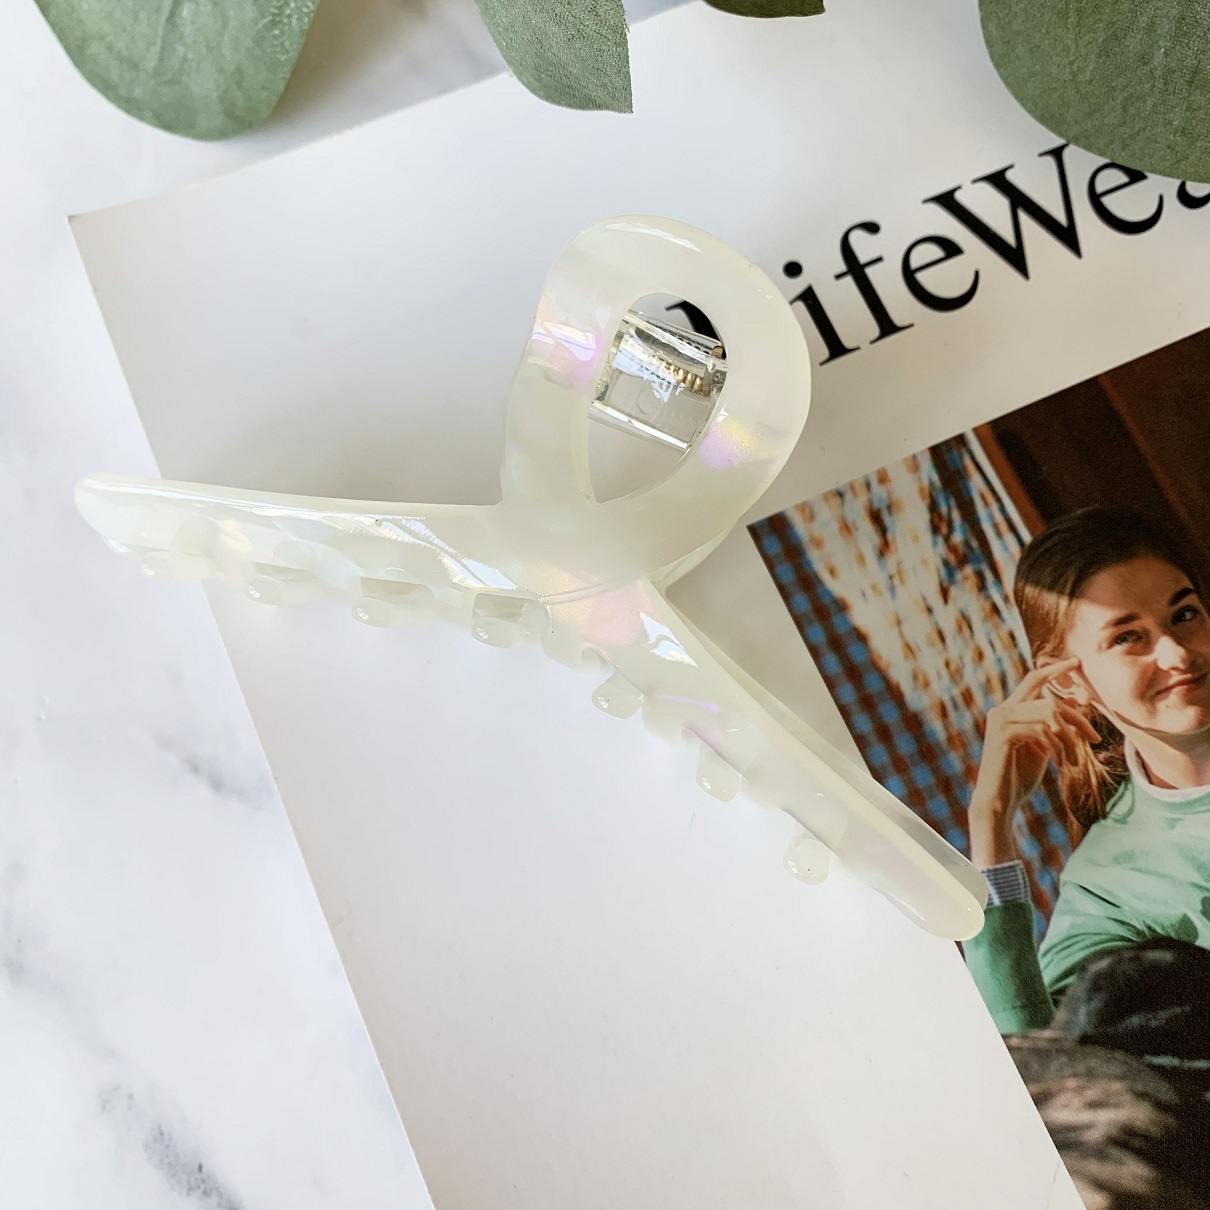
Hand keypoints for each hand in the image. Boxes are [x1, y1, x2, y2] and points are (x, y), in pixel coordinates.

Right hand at [968, 658, 1098, 866]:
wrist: (999, 801)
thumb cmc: (1019, 778)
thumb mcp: (1043, 748)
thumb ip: (1054, 726)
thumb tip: (1076, 701)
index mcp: (1009, 711)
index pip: (1033, 680)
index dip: (1054, 669)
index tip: (1076, 662)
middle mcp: (1002, 711)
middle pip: (1049, 701)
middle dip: (1077, 719)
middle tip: (1094, 738)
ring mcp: (1000, 721)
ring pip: (1049, 714)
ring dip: (1069, 739)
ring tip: (1074, 762)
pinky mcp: (1004, 734)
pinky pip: (1042, 730)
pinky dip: (1058, 748)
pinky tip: (1061, 765)